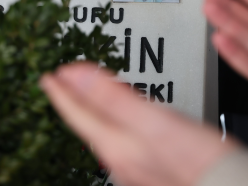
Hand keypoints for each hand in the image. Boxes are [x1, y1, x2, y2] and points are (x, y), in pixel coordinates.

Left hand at [39, 64, 237, 185]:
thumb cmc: (197, 161)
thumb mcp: (151, 120)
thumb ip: (110, 96)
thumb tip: (73, 74)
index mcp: (117, 146)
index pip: (78, 114)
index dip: (63, 92)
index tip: (50, 77)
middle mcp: (121, 161)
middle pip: (89, 125)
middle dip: (75, 102)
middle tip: (64, 85)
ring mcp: (137, 170)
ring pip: (107, 134)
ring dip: (95, 113)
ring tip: (88, 100)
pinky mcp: (153, 172)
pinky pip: (125, 143)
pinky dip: (118, 125)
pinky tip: (126, 124)